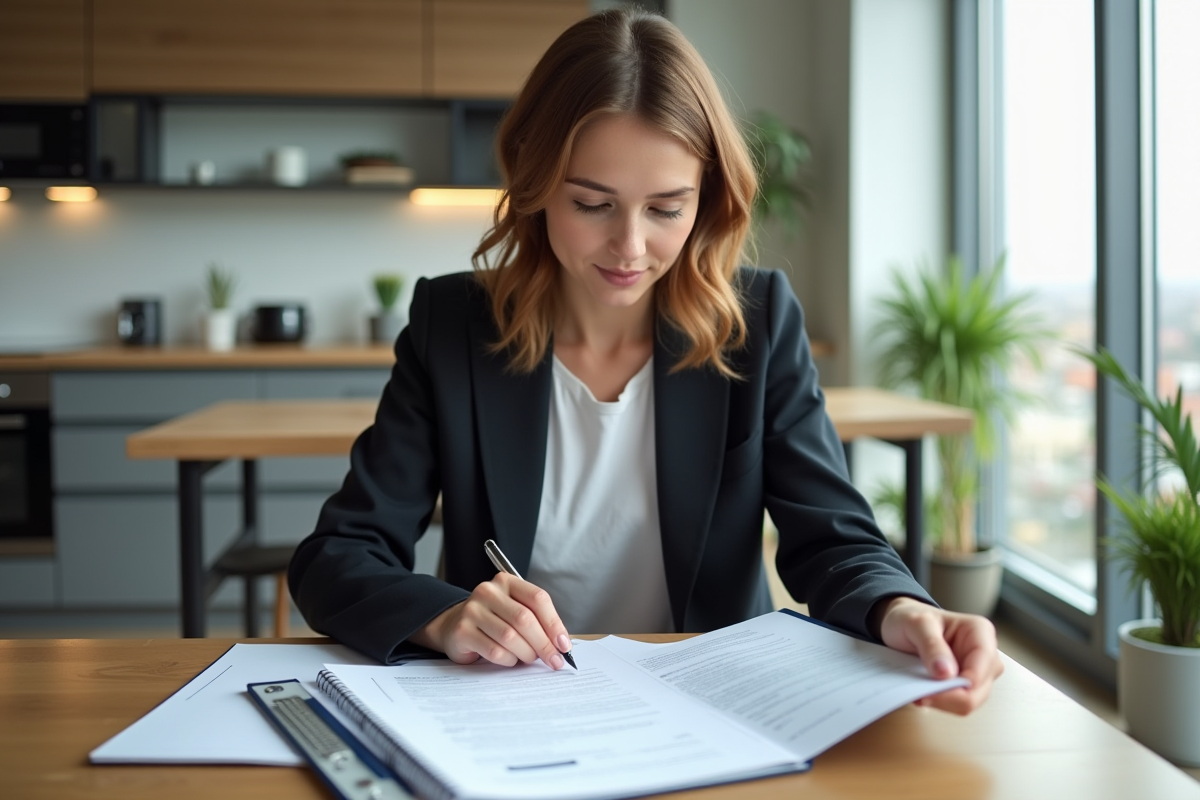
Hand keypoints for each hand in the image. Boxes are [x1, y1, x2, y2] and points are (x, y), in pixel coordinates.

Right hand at [410, 573, 572, 669]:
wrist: (454, 626)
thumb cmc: (494, 620)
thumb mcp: (515, 611)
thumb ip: (537, 621)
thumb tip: (562, 644)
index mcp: (506, 581)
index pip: (537, 598)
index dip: (554, 623)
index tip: (564, 645)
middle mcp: (488, 591)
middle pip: (524, 619)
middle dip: (544, 644)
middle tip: (554, 660)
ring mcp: (472, 610)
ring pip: (510, 637)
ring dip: (526, 653)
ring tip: (529, 658)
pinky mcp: (463, 631)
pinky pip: (495, 651)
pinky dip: (509, 660)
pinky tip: (510, 659)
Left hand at [874, 596, 1003, 714]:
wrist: (902, 625)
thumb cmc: (912, 618)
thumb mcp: (916, 623)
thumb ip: (931, 644)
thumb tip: (946, 673)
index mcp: (980, 633)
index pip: (981, 669)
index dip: (960, 686)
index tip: (931, 689)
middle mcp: (985, 655)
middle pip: (978, 692)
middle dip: (948, 697)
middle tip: (921, 694)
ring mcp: (977, 673)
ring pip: (969, 702)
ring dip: (942, 701)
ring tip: (919, 691)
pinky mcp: (965, 686)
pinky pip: (957, 704)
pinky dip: (939, 702)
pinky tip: (923, 694)